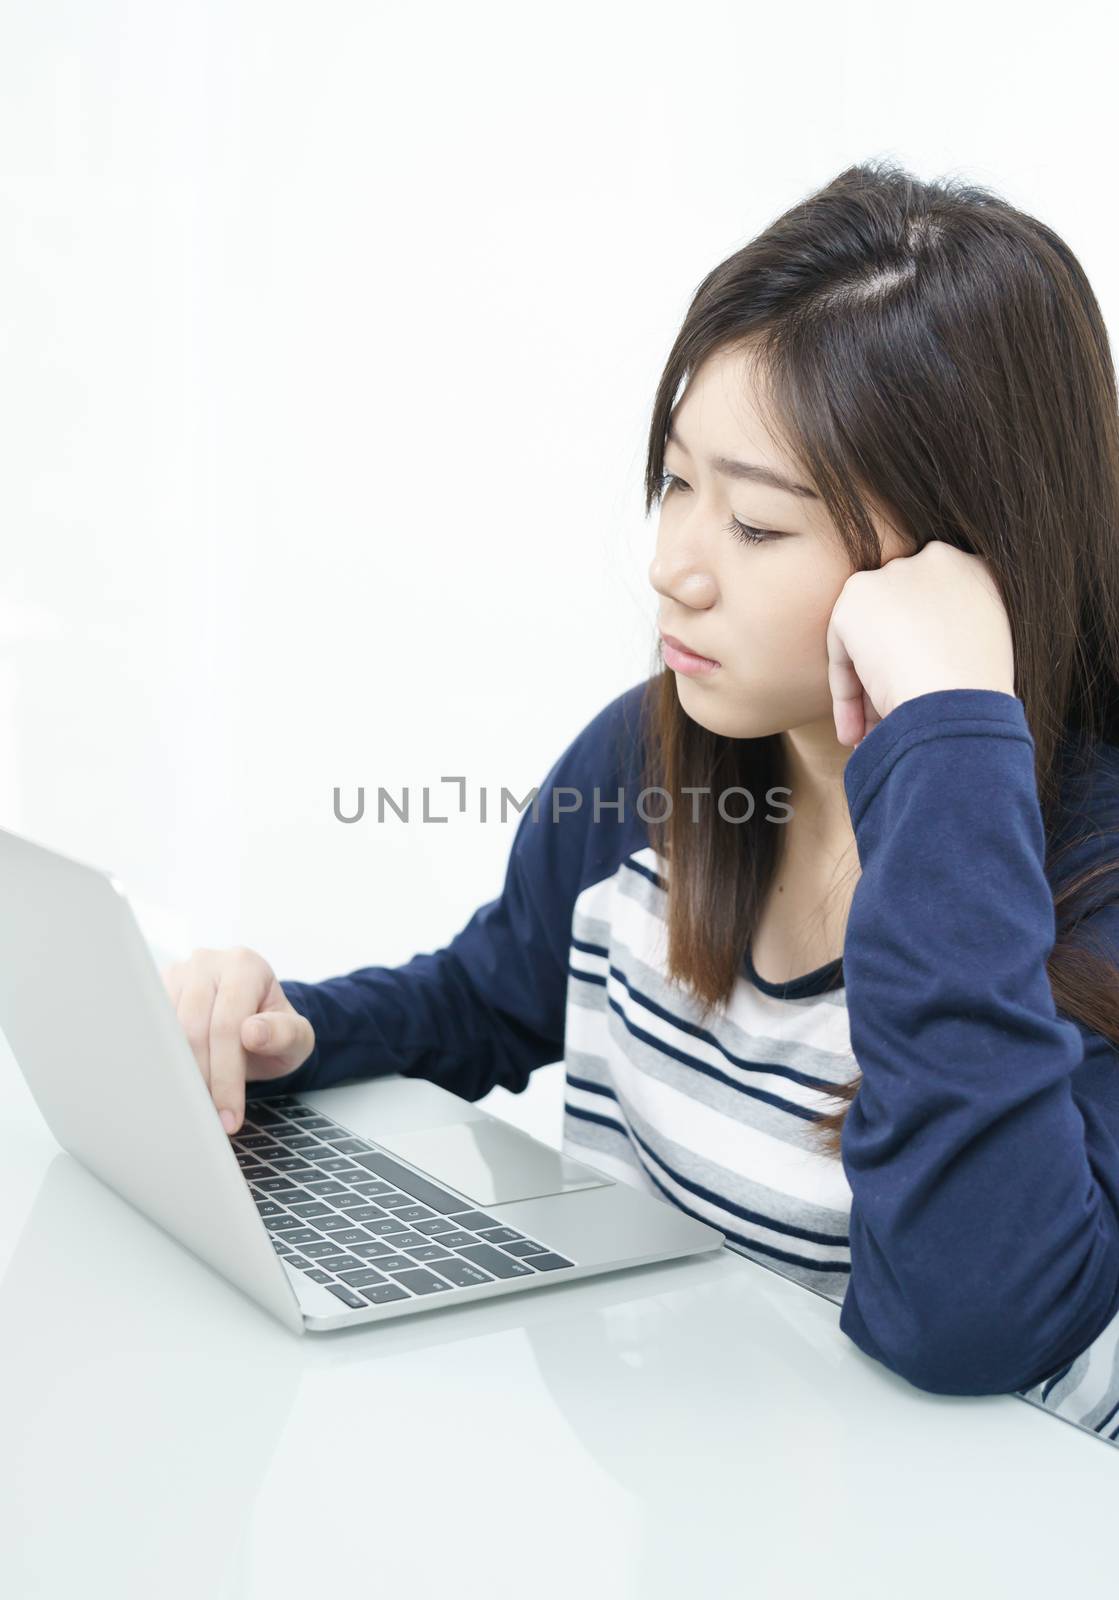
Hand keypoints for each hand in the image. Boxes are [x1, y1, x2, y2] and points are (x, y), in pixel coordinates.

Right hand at [161, 947, 315, 1135]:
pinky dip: (161, 1063)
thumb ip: (285, 1034)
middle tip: (209, 1119)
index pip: (228, 1025)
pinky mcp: (155, 993)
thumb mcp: (297, 1037)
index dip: (226, 1075)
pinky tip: (174, 1087)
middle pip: (193, 1029)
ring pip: (165, 1031)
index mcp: (245, 966)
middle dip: (201, 1080)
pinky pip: (149, 1031)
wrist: (253, 1024)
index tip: (229, 1115)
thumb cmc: (274, 1031)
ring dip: (178, 1074)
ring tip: (193, 1106)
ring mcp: (177, 974)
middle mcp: (207, 963)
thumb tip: (253, 1032)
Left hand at [825, 539, 1015, 747]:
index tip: (925, 696)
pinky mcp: (858, 594)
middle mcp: (940, 559)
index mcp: (981, 573)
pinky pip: (842, 650)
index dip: (927, 659)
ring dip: (867, 688)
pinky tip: (856, 731)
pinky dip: (845, 691)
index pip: (938, 612)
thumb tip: (925, 664)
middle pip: (901, 622)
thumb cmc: (980, 698)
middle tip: (891, 719)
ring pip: (871, 637)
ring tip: (869, 736)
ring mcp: (896, 573)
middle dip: (891, 672)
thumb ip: (955, 642)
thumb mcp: (984, 656)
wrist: (959, 703)